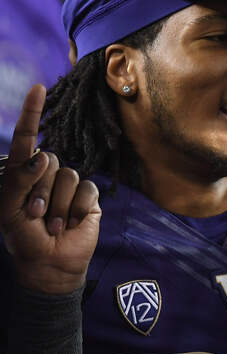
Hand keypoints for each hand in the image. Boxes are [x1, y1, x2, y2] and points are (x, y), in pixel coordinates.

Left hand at [1, 85, 100, 293]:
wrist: (50, 264)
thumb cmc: (23, 237)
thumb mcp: (9, 210)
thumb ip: (19, 181)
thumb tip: (42, 157)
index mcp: (23, 174)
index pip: (27, 139)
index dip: (31, 113)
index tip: (38, 88)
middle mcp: (47, 175)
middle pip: (51, 160)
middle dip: (41, 190)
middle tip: (35, 214)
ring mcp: (70, 185)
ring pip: (70, 177)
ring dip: (59, 205)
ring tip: (52, 223)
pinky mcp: (89, 197)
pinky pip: (87, 191)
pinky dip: (77, 210)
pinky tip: (71, 223)